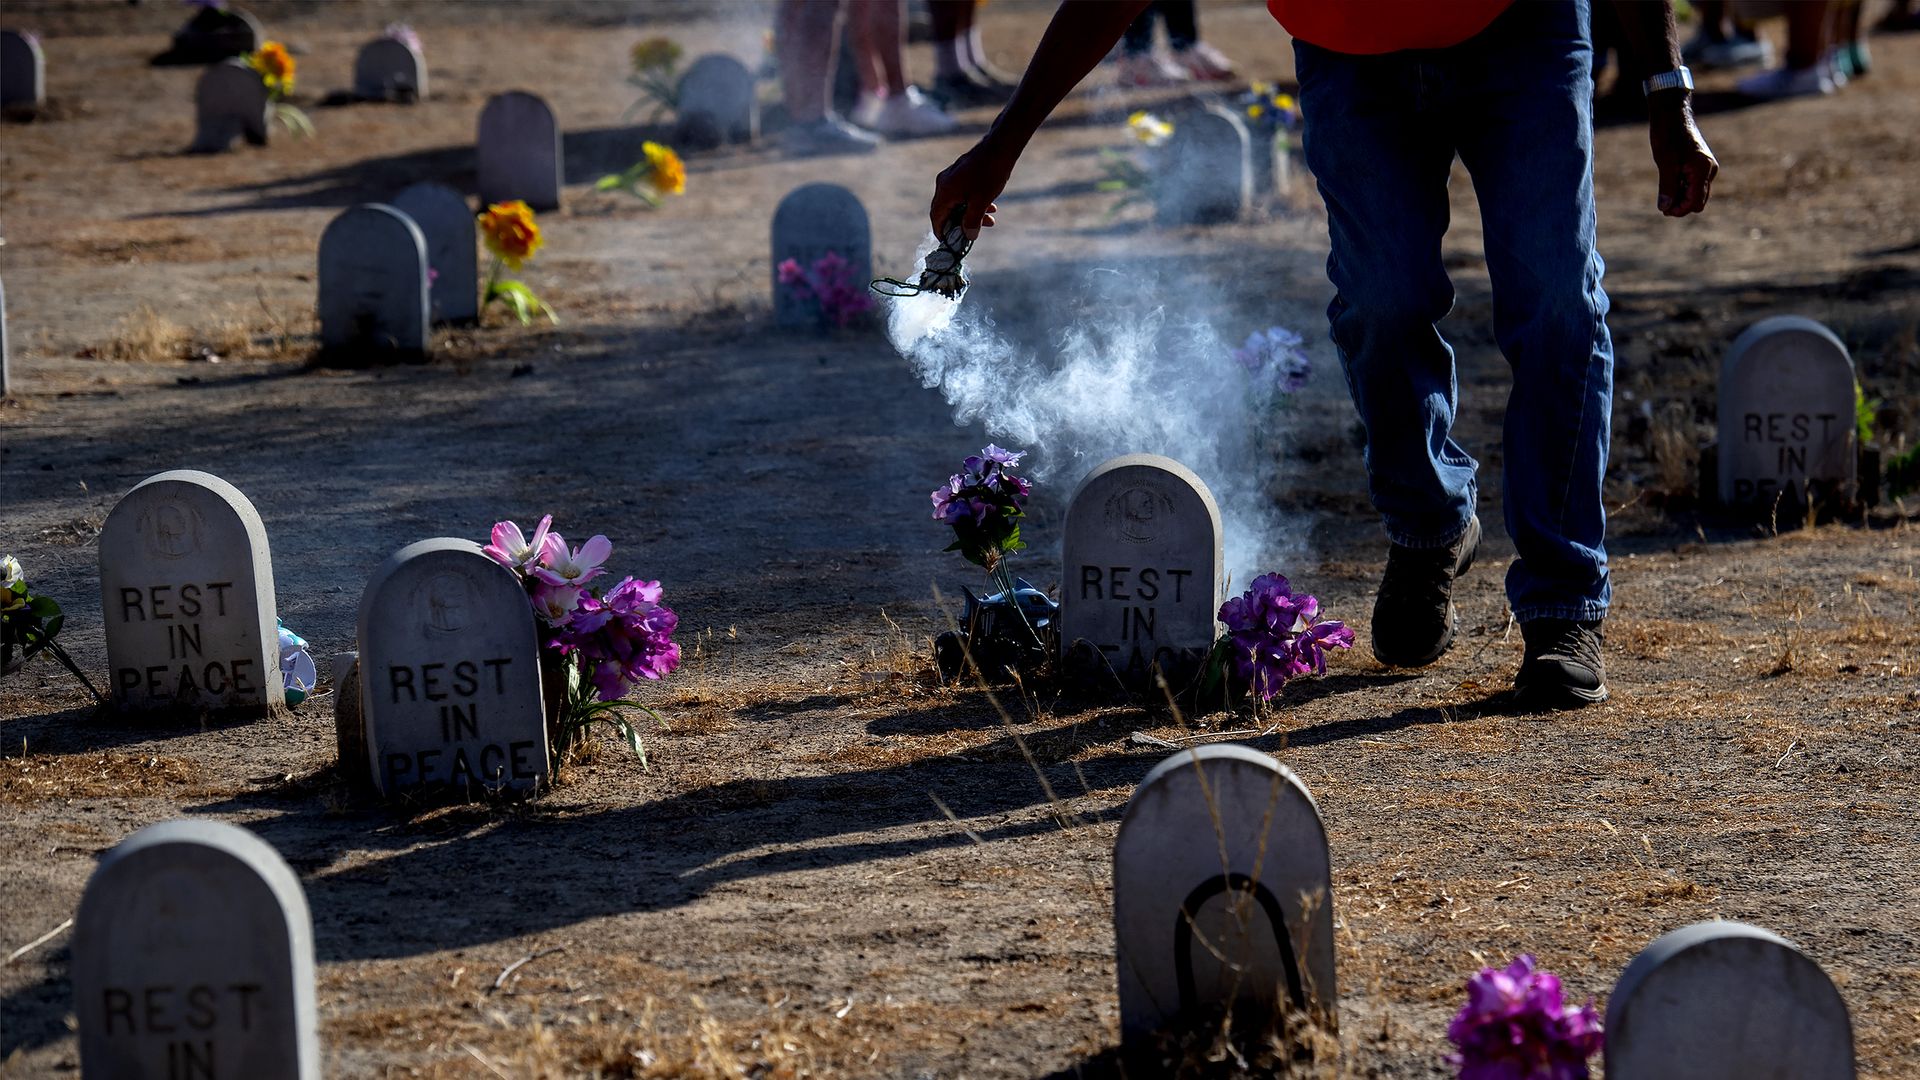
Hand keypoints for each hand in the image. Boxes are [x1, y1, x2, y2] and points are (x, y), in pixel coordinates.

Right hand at [931, 136, 1014, 238]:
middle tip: (974, 233)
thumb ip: (972, 221)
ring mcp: (953, 177)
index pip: (936, 217)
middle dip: (961, 224)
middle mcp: (944, 184)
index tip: (949, 244)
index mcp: (945, 191)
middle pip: (947, 211)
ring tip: (990, 221)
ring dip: (972, 214)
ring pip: (958, 202)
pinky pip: (964, 193)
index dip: (942, 232)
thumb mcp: (981, 202)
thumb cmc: (989, 174)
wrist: (1001, 147)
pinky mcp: (962, 173)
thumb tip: (968, 237)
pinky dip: (974, 202)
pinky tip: (991, 207)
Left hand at [1649, 99, 1716, 216]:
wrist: (1672, 114)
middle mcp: (1709, 170)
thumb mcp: (1665, 162)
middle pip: (1698, 201)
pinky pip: (1694, 185)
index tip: (1663, 210)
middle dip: (1681, 206)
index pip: (1695, 202)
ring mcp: (1706, 168)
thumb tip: (1665, 208)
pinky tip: (1669, 184)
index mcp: (1703, 169)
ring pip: (1696, 194)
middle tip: (1662, 203)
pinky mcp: (1701, 165)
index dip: (1680, 210)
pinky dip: (1682, 189)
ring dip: (1681, 197)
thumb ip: (1667, 186)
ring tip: (1664, 192)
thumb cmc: (1668, 135)